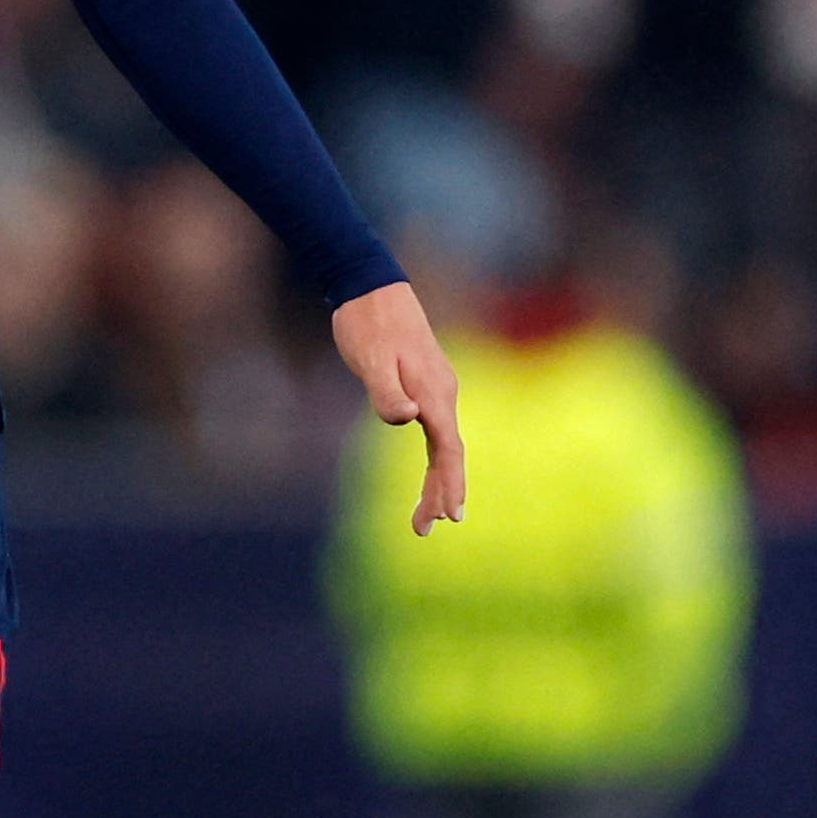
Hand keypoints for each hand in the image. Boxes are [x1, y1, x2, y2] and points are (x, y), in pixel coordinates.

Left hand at [332, 282, 464, 533]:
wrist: (370, 288)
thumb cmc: (368, 324)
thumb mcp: (371, 359)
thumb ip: (387, 391)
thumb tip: (408, 419)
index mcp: (434, 393)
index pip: (447, 449)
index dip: (447, 483)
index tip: (445, 515)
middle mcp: (442, 393)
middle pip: (449, 454)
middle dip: (442, 492)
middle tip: (425, 529)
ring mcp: (436, 389)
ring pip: (443, 445)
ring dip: (438, 480)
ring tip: (427, 515)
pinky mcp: (424, 385)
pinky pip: (436, 432)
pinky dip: (434, 458)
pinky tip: (430, 473)